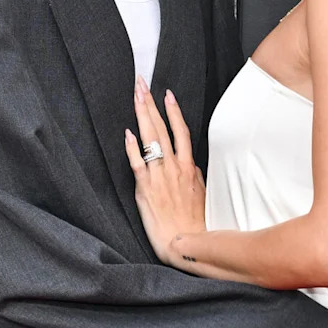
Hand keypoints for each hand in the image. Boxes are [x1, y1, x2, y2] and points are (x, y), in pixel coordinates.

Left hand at [125, 79, 205, 267]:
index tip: (166, 93)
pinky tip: (127, 134)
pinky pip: (138, 165)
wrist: (187, 244)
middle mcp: (174, 167)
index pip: (180, 131)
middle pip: (162, 128)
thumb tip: (189, 162)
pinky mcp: (146, 190)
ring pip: (150, 140)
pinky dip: (133, 149)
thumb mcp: (200, 192)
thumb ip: (193, 174)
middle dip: (150, 103)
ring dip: (142, 116)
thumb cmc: (195, 221)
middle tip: (141, 83)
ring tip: (135, 96)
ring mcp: (160, 177)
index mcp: (188, 167)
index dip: (173, 111)